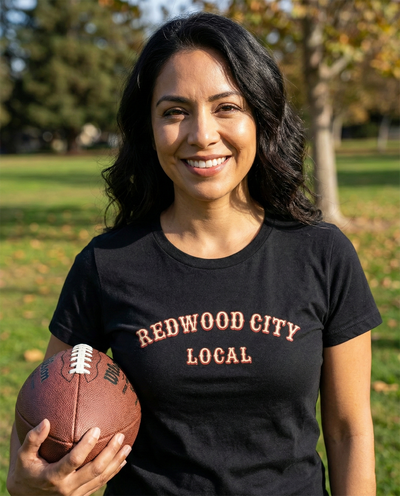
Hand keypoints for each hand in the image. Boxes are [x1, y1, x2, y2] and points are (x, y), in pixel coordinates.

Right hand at [7, 419, 131, 495]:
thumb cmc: (25, 471)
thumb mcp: (23, 457)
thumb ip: (32, 440)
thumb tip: (45, 421)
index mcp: (53, 477)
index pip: (74, 460)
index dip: (86, 446)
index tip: (96, 428)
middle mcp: (67, 488)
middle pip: (94, 470)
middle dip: (110, 453)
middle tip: (120, 436)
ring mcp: (76, 494)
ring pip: (101, 478)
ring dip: (116, 462)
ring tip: (128, 446)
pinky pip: (100, 484)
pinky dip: (113, 472)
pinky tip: (122, 460)